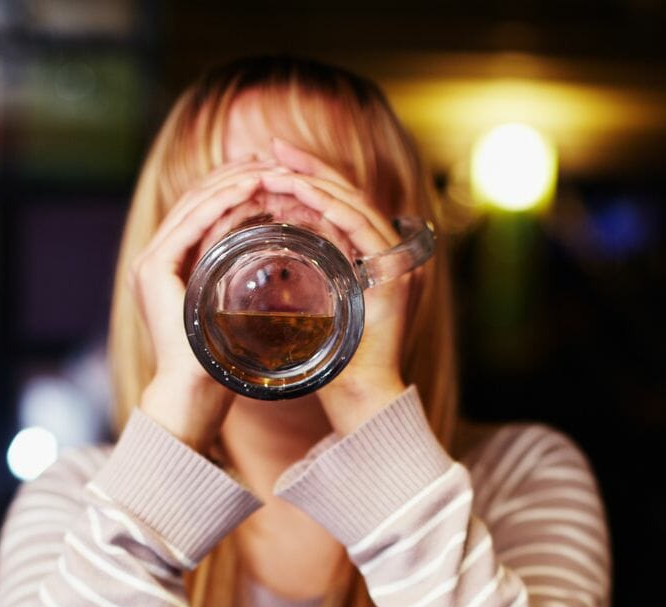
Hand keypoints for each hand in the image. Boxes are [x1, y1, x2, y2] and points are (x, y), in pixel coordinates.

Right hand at [128, 160, 268, 451]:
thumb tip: (265, 246)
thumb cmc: (218, 363)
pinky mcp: (154, 269)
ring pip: (193, 205)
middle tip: (269, 158)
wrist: (192, 394)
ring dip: (231, 182)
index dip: (230, 186)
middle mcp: (152, 259)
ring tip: (265, 168)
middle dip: (233, 174)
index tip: (264, 171)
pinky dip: (221, 203)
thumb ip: (234, 275)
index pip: (199, 212)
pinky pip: (191, 224)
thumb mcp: (230, 307)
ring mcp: (149, 262)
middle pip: (194, 200)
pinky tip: (248, 188)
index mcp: (166, 266)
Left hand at [260, 137, 424, 433]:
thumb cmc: (333, 362)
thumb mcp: (313, 305)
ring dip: (316, 184)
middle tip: (271, 148)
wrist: (361, 398)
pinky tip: (305, 196)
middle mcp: (388, 252)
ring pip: (355, 206)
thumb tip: (275, 236)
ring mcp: (395, 262)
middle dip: (308, 168)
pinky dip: (334, 211)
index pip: (338, 203)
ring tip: (279, 169)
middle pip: (347, 195)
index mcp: (370, 254)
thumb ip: (307, 270)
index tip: (271, 159)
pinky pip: (363, 232)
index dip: (308, 176)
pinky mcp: (395, 277)